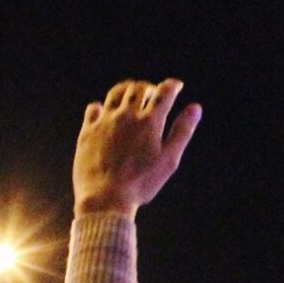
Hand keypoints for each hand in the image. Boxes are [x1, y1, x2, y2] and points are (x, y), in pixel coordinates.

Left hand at [74, 78, 201, 214]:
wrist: (105, 197)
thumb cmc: (142, 182)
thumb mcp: (169, 159)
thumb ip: (182, 131)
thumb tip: (195, 108)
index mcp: (150, 122)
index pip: (164, 93)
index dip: (172, 86)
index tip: (176, 85)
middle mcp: (127, 115)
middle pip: (138, 88)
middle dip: (149, 87)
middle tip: (153, 92)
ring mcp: (105, 121)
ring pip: (116, 93)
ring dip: (126, 90)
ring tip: (130, 94)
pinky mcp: (88, 131)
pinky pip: (93, 109)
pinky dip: (101, 106)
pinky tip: (104, 111)